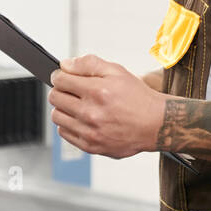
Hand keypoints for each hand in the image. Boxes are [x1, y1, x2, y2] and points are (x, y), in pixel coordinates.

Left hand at [48, 54, 165, 158]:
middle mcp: (92, 113)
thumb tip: (65, 65)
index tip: (64, 77)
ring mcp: (90, 132)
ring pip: (56, 116)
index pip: (60, 80)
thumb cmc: (137, 97)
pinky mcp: (90, 146)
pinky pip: (64, 132)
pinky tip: (82, 119)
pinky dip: (68, 124)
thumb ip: (88, 64)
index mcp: (98, 91)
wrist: (155, 124)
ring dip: (63, 108)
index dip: (60, 75)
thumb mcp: (117, 71)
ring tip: (78, 105)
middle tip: (72, 90)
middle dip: (61, 90)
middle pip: (55, 97)